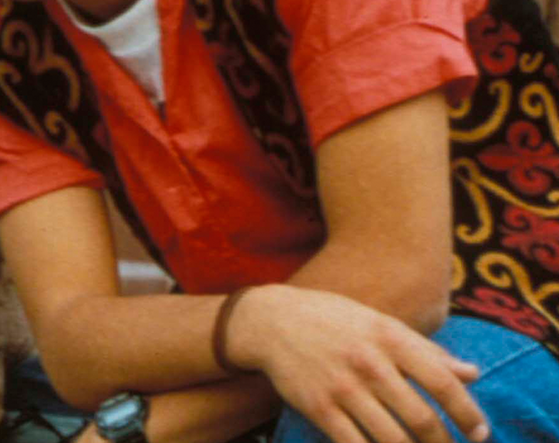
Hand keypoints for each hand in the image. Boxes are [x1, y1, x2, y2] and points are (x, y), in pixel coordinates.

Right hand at [228, 284, 487, 442]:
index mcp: (390, 338)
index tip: (481, 434)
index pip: (442, 382)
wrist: (270, 320)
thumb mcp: (381, 324)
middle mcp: (368, 363)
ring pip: (391, 438)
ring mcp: (341, 387)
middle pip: (420, 419)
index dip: (468, 413)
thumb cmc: (334, 321)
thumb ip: (427, 351)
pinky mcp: (318, 407)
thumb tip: (473, 374)